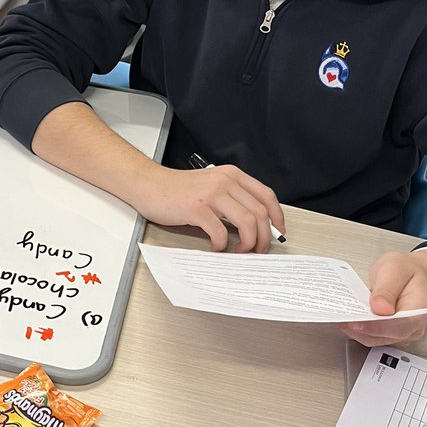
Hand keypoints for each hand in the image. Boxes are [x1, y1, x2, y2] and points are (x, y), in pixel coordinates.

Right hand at [133, 164, 284, 252]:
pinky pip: (220, 232)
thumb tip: (254, 224)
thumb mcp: (212, 186)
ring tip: (239, 251)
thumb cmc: (178, 189)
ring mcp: (211, 194)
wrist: (149, 185)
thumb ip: (232, 199)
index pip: (266, 196)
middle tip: (258, 250)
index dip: (277, 218)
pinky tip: (216, 248)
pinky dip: (222, 245)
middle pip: (259, 213)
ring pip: (246, 222)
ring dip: (248, 243)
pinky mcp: (196, 208)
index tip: (277, 233)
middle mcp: (225, 181)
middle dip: (263, 237)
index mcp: (232, 175)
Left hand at [336, 250, 426, 347]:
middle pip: (385, 336)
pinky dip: (356, 329)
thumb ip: (387, 289)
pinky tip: (345, 319)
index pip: (401, 325)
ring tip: (339, 318)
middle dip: (360, 329)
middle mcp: (413, 326)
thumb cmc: (405, 270)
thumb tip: (380, 308)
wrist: (410, 273)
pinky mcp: (387, 333)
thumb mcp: (395, 269)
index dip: (377, 327)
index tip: (357, 323)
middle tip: (340, 319)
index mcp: (420, 310)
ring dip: (355, 331)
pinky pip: (370, 336)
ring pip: (375, 339)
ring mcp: (400, 333)